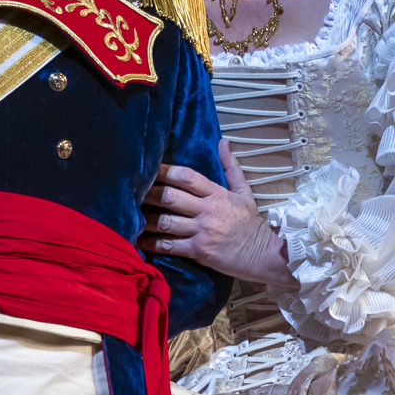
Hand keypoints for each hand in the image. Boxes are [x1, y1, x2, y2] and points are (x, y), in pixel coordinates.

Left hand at [147, 141, 292, 286]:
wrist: (264, 253)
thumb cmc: (251, 223)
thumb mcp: (244, 192)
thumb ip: (231, 167)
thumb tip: (223, 142)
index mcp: (217, 194)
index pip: (187, 176)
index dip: (165, 171)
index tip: (149, 168)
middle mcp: (207, 211)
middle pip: (171, 197)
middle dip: (149, 194)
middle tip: (133, 192)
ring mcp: (202, 232)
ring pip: (166, 222)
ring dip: (146, 219)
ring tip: (130, 215)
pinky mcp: (199, 251)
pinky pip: (169, 246)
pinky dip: (151, 243)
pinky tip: (137, 240)